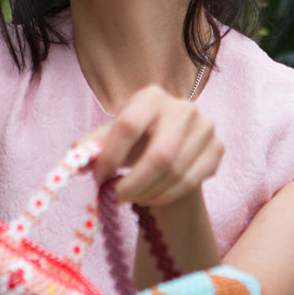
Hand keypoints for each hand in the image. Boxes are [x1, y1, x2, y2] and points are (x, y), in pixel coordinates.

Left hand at [86, 84, 222, 208]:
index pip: (128, 126)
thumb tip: (75, 159)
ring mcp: (205, 127)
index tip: (98, 178)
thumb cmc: (135, 141)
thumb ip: (92, 147)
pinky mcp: (218, 149)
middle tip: (116, 198)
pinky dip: (167, 196)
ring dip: (149, 192)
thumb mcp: (112, 138)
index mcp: (151, 96)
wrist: (171, 147)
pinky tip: (152, 197)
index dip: (110, 156)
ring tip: (133, 197)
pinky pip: (192, 182)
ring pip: (176, 173)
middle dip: (134, 184)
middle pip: (159, 155)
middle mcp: (183, 107)